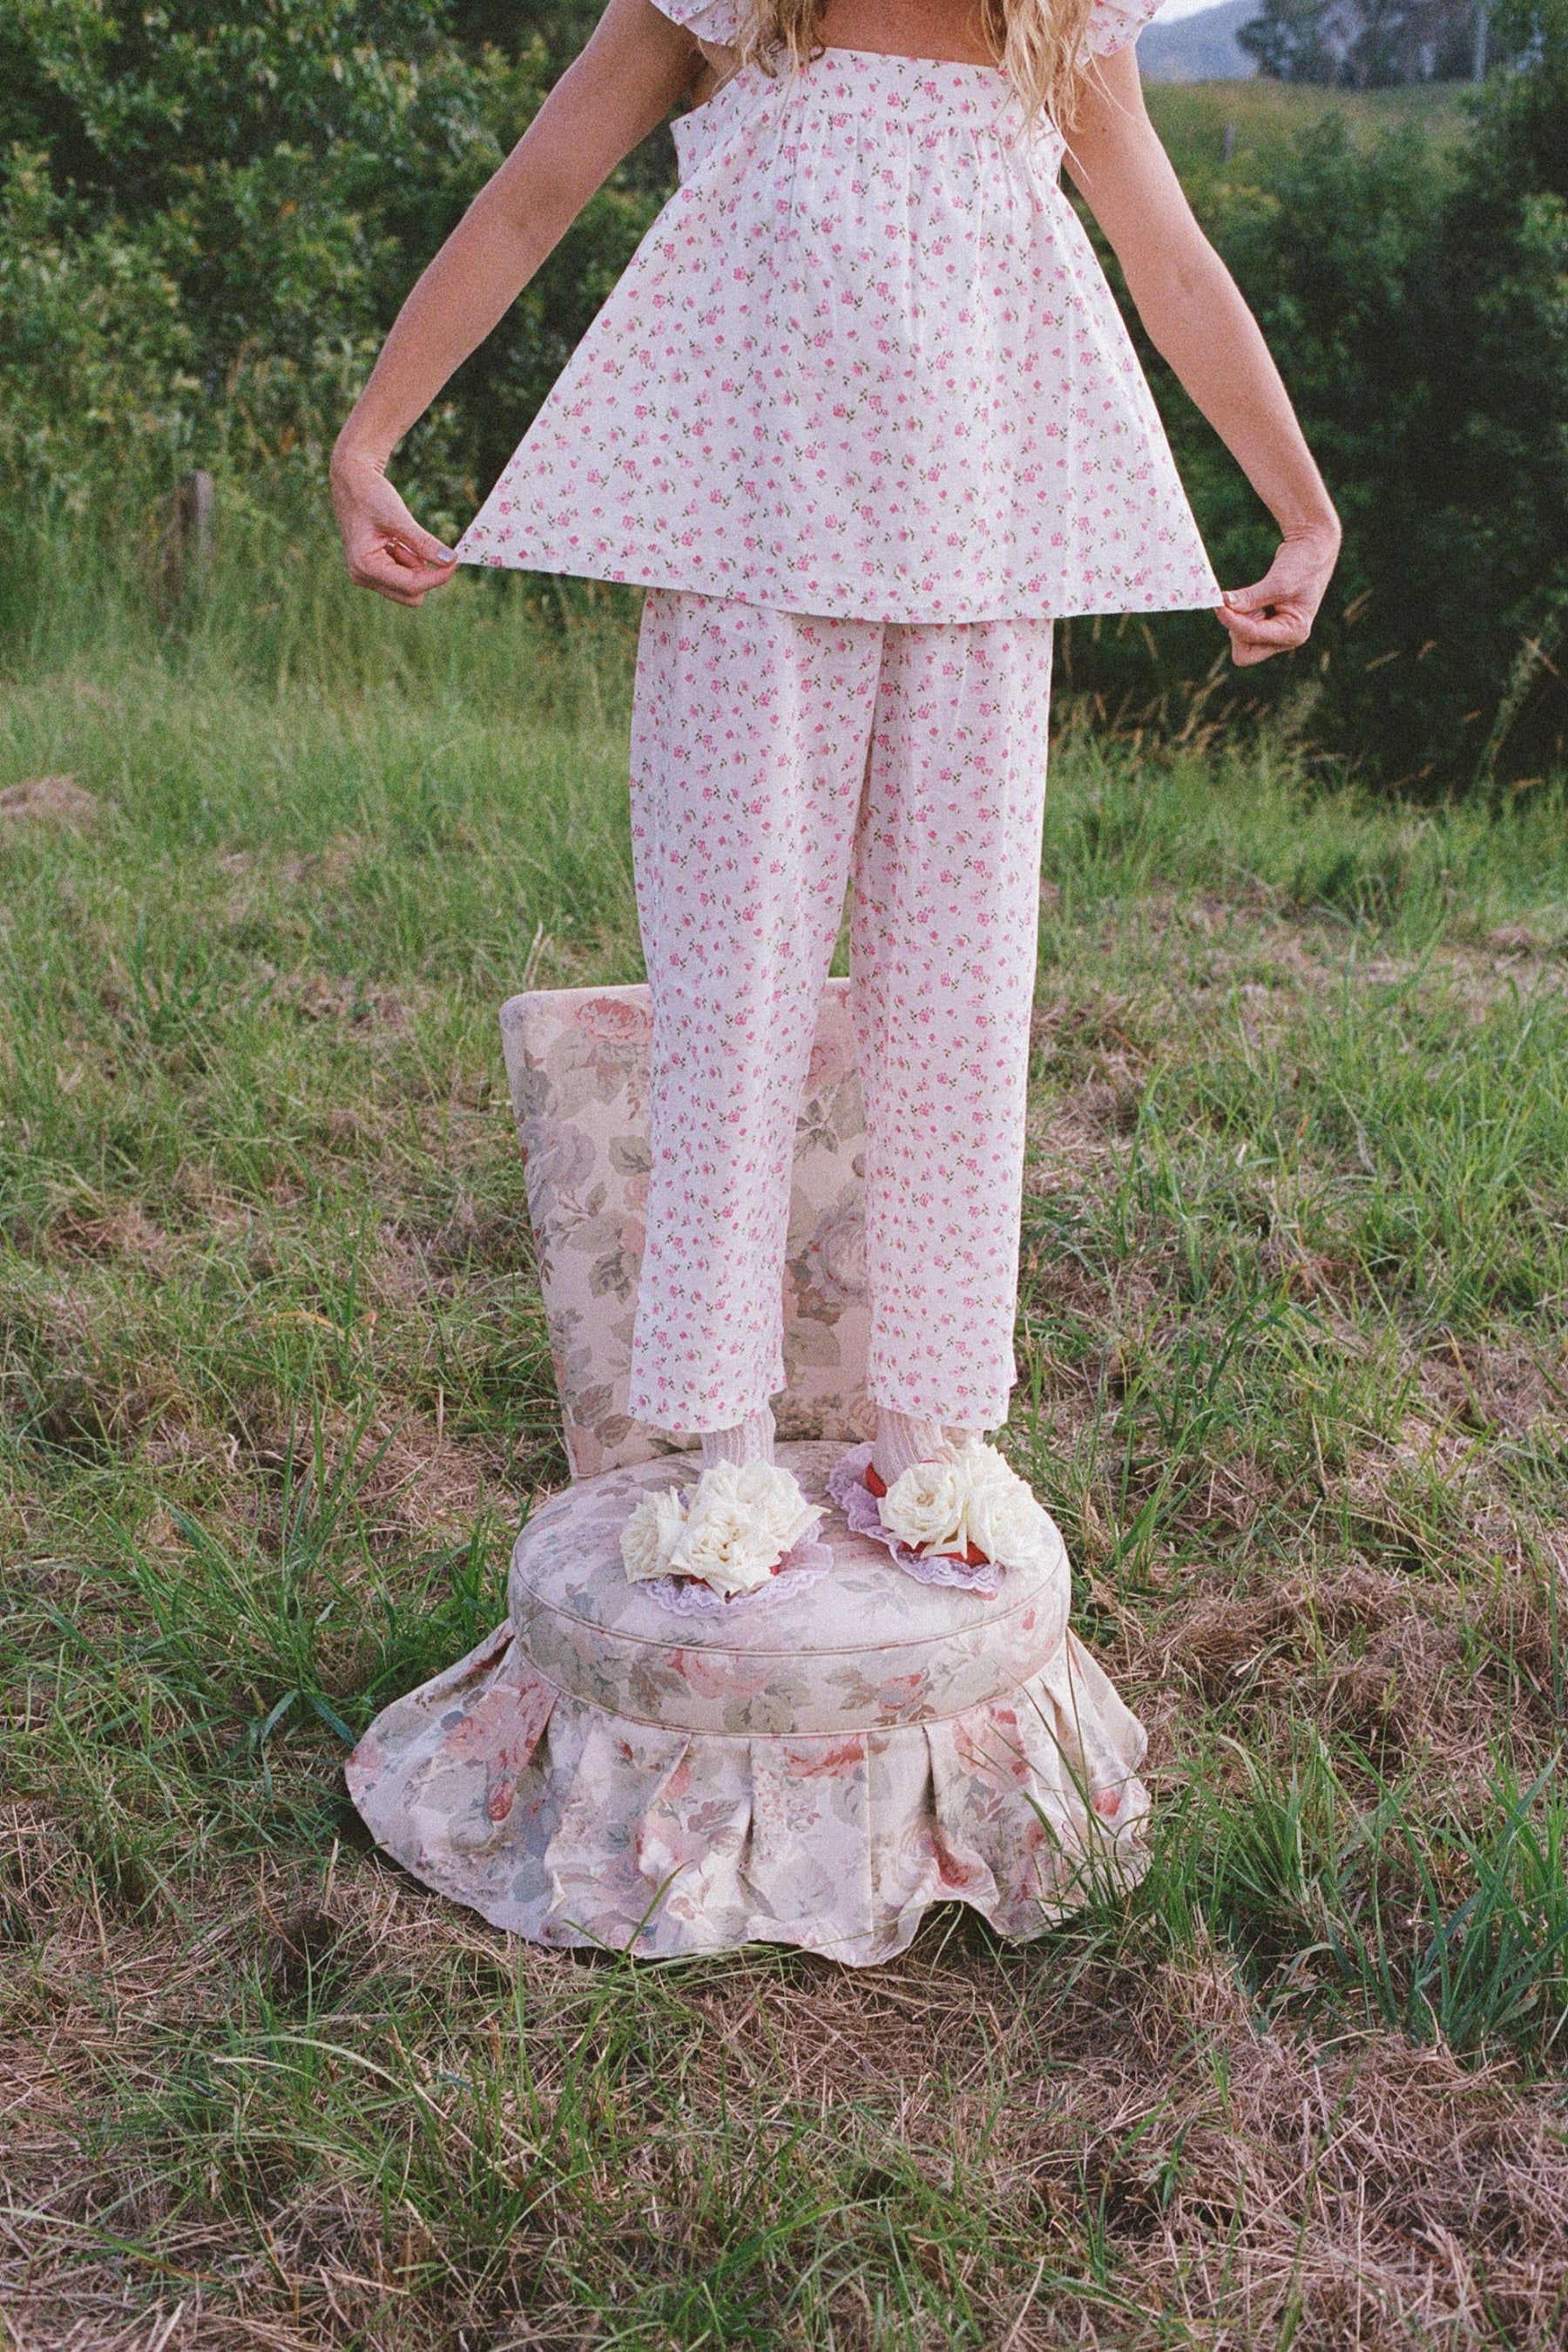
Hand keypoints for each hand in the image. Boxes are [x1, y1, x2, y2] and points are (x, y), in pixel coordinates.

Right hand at [331, 446, 458, 607]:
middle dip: (424, 573)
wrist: (352, 481)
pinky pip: (401, 576)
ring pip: (408, 587)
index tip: (455, 562)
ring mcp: (367, 576)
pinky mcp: (373, 571)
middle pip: (410, 594)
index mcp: (365, 566)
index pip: (411, 586)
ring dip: (414, 564)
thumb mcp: (399, 517)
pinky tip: (396, 540)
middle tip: (428, 545)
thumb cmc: (371, 495)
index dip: (437, 576)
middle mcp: (363, 576)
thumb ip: (423, 542)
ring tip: (400, 536)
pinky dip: (408, 560)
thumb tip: (451, 560)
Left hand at [1217, 523, 1339, 666]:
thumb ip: (1251, 597)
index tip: (1218, 605)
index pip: (1252, 636)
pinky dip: (1240, 614)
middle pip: (1244, 651)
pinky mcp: (1265, 625)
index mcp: (1294, 633)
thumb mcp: (1278, 581)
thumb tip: (1224, 603)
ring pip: (1241, 640)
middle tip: (1241, 601)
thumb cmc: (1302, 565)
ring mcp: (1274, 634)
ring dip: (1239, 618)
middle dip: (1237, 628)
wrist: (1311, 551)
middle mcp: (1284, 639)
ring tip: (1257, 595)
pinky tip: (1254, 597)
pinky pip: (1242, 628)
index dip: (1233, 621)